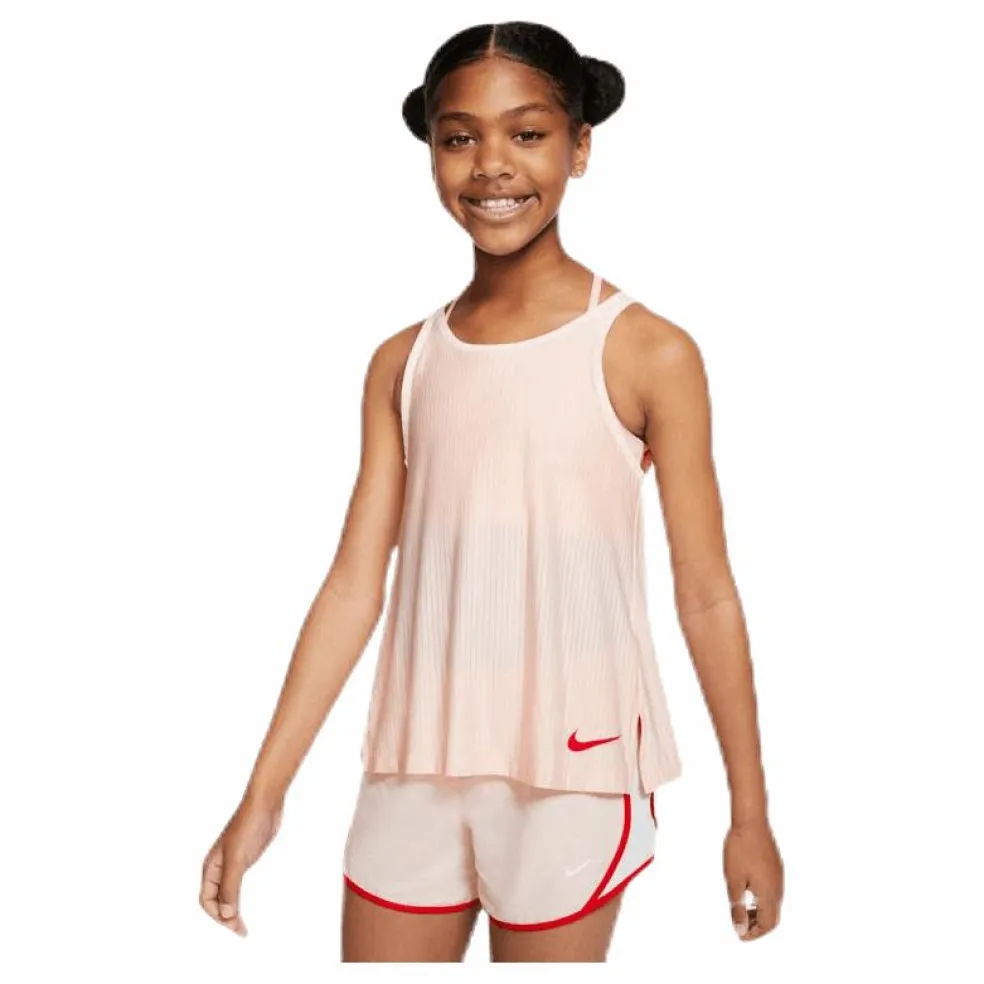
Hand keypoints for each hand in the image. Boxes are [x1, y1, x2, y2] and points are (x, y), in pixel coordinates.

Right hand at [199, 792, 282, 936]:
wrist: (265, 803)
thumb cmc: (249, 826)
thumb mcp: (238, 859)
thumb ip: (231, 887)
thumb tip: (227, 915)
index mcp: (211, 867)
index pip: (206, 901)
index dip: (218, 917)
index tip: (235, 926)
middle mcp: (218, 867)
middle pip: (215, 901)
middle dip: (224, 918)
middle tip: (242, 931)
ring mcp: (231, 863)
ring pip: (226, 894)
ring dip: (231, 911)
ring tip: (242, 926)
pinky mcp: (244, 859)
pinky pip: (236, 885)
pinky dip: (238, 899)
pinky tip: (245, 906)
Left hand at [723, 817, 783, 940]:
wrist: (751, 822)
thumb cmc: (739, 850)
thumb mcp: (734, 881)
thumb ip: (737, 907)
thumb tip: (740, 930)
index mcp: (769, 894)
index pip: (767, 925)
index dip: (753, 933)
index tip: (739, 933)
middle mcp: (778, 888)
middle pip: (773, 917)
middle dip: (757, 925)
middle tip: (739, 924)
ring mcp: (779, 876)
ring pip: (773, 904)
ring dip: (759, 912)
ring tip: (741, 909)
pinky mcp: (776, 867)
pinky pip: (773, 891)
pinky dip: (762, 899)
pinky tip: (748, 891)